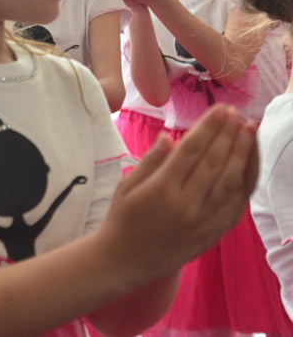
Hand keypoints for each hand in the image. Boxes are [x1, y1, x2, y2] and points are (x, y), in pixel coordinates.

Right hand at [98, 105, 256, 281]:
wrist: (126, 260)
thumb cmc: (122, 218)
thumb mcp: (127, 186)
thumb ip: (151, 161)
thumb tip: (169, 137)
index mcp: (161, 190)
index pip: (191, 151)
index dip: (208, 128)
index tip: (219, 109)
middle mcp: (186, 205)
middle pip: (213, 163)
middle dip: (227, 134)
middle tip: (236, 113)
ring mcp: (203, 221)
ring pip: (230, 182)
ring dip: (242, 154)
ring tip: (248, 131)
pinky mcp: (213, 234)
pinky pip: (236, 205)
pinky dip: (245, 183)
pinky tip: (248, 163)